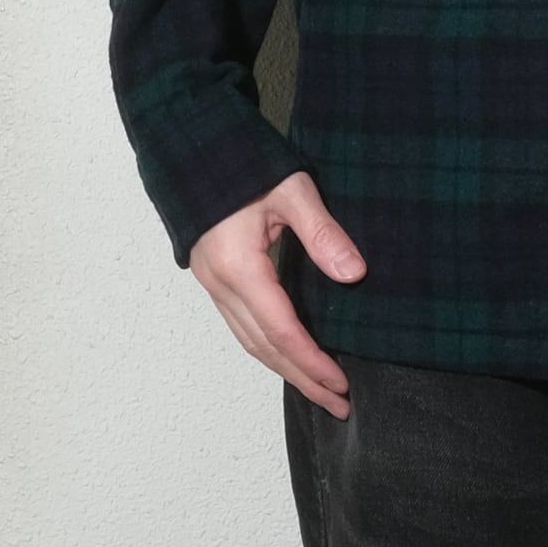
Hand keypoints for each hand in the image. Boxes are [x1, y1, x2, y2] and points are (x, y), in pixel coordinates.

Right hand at [188, 169, 366, 417]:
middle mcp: (221, 284)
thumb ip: (322, 233)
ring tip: (320, 390)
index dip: (312, 361)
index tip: (341, 383)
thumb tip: (354, 274)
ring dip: (285, 368)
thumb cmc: (242, 160)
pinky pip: (242, 325)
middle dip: (302, 379)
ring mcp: (213, 283)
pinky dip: (268, 347)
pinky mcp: (215, 276)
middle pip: (264, 347)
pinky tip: (290, 353)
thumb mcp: (292, 189)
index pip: (281, 330)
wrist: (193, 143)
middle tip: (339, 404)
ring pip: (249, 341)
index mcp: (239, 267)